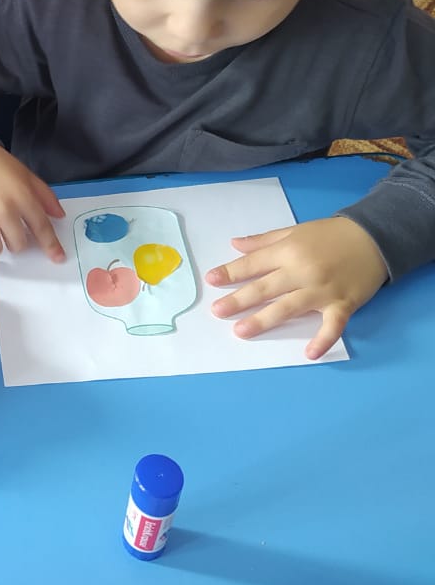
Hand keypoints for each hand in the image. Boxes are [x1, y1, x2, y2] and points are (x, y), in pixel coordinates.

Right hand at [0, 139, 64, 261]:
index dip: (51, 245)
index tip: (57, 258)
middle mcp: (2, 208)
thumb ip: (45, 195)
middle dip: (18, 241)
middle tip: (11, 231)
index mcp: (21, 196)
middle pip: (18, 243)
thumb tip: (59, 216)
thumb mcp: (26, 174)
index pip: (41, 227)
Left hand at [206, 216, 387, 359]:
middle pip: (265, 288)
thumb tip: (234, 244)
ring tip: (241, 331)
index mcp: (288, 251)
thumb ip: (264, 241)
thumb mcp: (295, 231)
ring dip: (263, 320)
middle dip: (239, 300)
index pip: (253, 264)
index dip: (231, 272)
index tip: (211, 281)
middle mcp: (302, 271)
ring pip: (288, 308)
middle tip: (217, 311)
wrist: (375, 237)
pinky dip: (322, 340)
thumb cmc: (331, 234)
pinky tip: (309, 353)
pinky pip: (332, 325)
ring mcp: (322, 290)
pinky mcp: (343, 304)